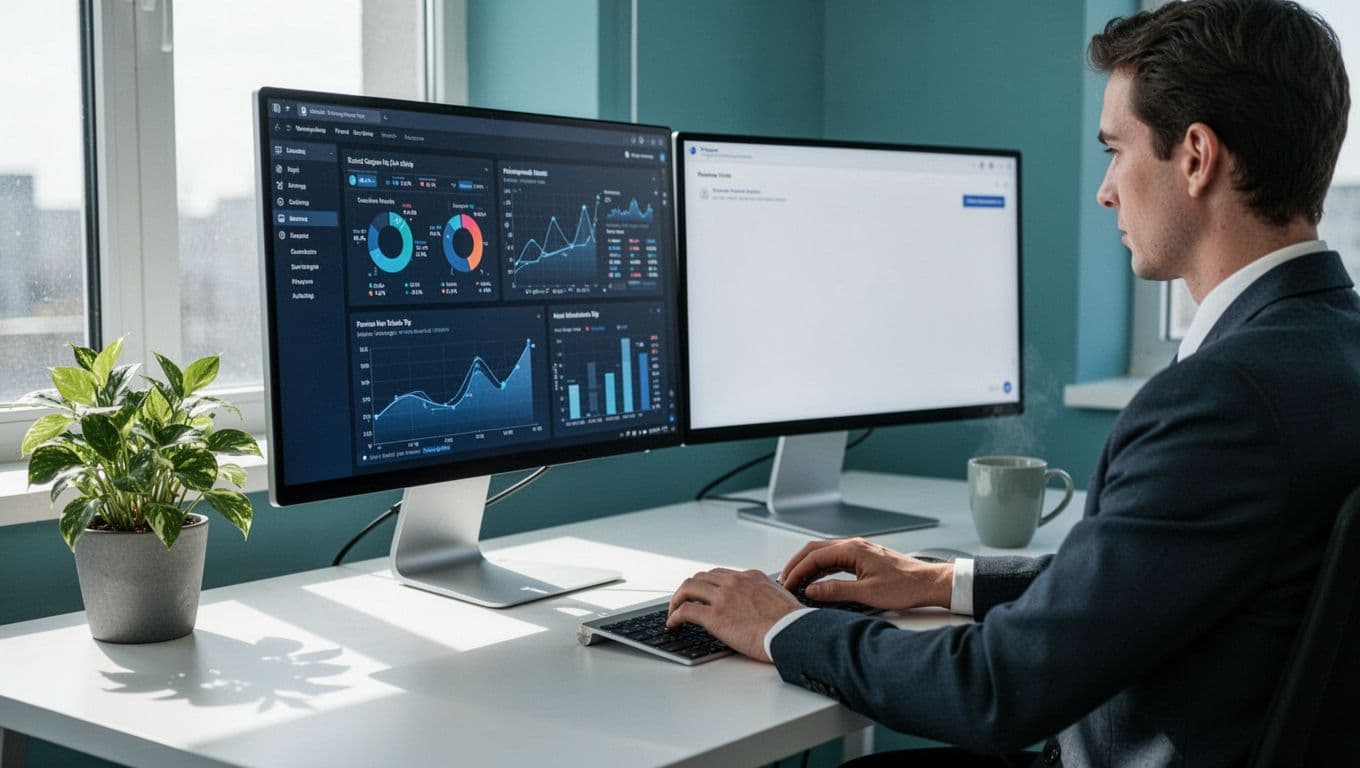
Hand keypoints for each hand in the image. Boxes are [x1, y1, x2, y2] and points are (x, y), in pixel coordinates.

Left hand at [666, 568, 803, 661]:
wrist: (793, 633)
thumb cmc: (793, 623)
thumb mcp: (782, 598)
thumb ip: (768, 596)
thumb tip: (766, 605)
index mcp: (751, 577)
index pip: (721, 574)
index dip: (707, 584)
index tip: (702, 593)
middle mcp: (735, 582)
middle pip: (701, 577)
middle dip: (689, 589)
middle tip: (683, 601)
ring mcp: (723, 597)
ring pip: (688, 588)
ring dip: (677, 600)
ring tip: (673, 612)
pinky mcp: (715, 615)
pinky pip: (686, 610)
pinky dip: (674, 616)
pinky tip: (673, 624)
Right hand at [779, 537, 953, 611]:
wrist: (928, 583)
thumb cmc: (905, 586)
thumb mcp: (867, 593)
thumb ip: (836, 591)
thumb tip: (811, 590)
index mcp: (853, 549)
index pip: (814, 556)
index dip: (796, 571)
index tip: (786, 584)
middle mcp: (854, 545)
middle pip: (814, 550)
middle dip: (796, 565)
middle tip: (784, 581)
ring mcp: (858, 550)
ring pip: (823, 553)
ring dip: (807, 566)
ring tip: (795, 583)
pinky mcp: (862, 558)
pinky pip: (834, 559)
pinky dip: (820, 568)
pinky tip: (816, 580)